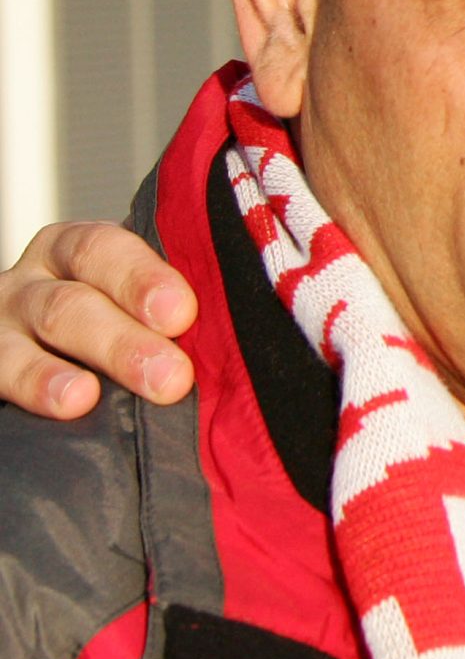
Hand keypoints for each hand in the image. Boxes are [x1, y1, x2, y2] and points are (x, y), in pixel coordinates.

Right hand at [0, 223, 197, 417]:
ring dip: (55, 377)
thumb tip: (246, 336)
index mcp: (79, 251)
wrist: (58, 356)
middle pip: (68, 305)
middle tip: (169, 377)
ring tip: (83, 399)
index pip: (103, 249)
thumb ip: (180, 312)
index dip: (141, 279)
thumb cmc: (127, 323)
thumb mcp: (144, 302)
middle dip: (120, 342)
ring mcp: (0, 330)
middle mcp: (33, 284)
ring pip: (18, 348)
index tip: (182, 314)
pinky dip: (27, 393)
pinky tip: (58, 409)